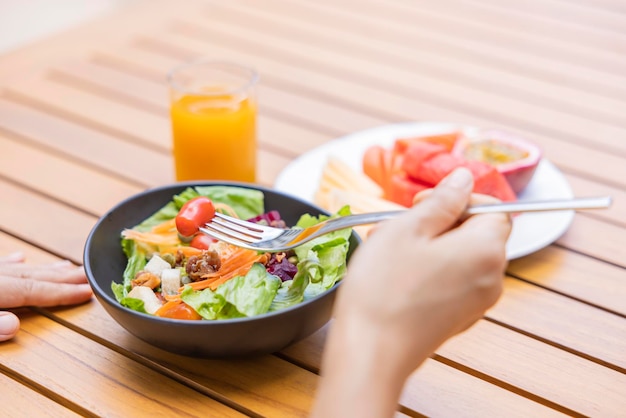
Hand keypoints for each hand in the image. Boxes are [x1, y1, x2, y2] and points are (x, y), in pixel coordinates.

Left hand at [0, 252, 92, 341]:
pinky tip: (21, 258)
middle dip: (64, 276)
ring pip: (20, 268)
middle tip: (89, 274)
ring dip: (45, 269)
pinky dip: (13, 262)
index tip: (88, 291)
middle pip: (33, 276)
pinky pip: (0, 264)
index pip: (34, 290)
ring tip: (67, 267)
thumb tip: (14, 326)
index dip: (62, 292)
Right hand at [312, 167, 511, 416]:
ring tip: (391, 252)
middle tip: (399, 226)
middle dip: (439, 223)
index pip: (494, 207)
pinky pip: (452, 281)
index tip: (423, 201)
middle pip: (476, 233)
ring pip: (460, 257)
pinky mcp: (458, 319)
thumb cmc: (384, 288)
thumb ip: (442, 200)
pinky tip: (397, 276)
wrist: (372, 353)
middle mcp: (492, 278)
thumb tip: (464, 178)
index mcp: (486, 249)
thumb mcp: (407, 229)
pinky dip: (429, 271)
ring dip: (429, 246)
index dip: (458, 198)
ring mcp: (477, 303)